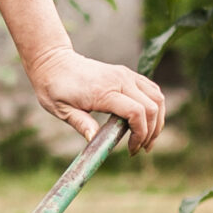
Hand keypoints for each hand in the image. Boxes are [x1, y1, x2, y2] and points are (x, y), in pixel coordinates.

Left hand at [25, 46, 166, 151]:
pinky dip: (155, 106)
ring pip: (157, 97)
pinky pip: (152, 89)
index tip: (131, 149)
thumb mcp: (61, 109)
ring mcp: (126, 75)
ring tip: (147, 138)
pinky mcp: (127, 73)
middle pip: (151, 107)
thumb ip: (80, 123)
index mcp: (103, 91)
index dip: (140, 134)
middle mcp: (119, 80)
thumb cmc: (55, 88)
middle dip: (151, 132)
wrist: (54, 63)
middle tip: (141, 148)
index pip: (136, 112)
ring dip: (157, 120)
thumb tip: (93, 139)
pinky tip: (147, 121)